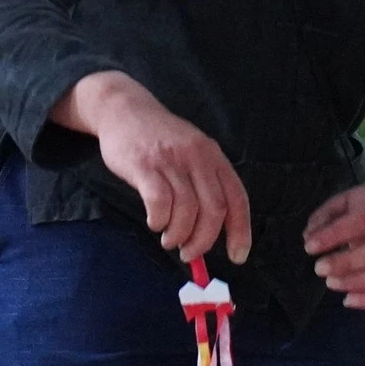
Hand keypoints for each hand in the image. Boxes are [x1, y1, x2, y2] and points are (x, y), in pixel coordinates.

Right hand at [55, 72, 251, 262]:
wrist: (124, 109)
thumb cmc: (160, 141)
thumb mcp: (191, 154)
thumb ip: (203, 187)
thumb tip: (207, 235)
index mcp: (214, 157)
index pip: (237, 199)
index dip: (240, 231)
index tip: (237, 256)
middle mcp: (197, 157)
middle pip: (213, 209)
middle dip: (203, 240)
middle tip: (190, 253)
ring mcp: (171, 160)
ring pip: (186, 210)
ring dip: (178, 234)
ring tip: (169, 239)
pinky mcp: (145, 165)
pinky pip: (159, 202)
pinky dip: (159, 221)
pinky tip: (155, 222)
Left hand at [303, 185, 364, 308]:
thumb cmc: (363, 210)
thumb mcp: (342, 203)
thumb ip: (324, 218)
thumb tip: (310, 238)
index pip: (363, 220)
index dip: (335, 235)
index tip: (310, 247)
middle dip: (347, 263)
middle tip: (319, 269)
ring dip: (357, 282)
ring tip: (331, 283)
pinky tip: (348, 300)